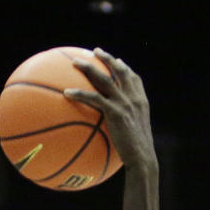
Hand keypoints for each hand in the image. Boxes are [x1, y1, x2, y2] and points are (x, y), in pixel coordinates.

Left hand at [64, 48, 156, 169]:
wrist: (142, 158)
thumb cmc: (137, 154)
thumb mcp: (135, 136)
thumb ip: (126, 126)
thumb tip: (115, 130)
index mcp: (141, 102)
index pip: (134, 79)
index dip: (124, 68)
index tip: (116, 61)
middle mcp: (134, 98)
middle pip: (120, 71)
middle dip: (107, 58)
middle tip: (95, 51)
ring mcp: (125, 104)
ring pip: (104, 79)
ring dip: (88, 68)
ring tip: (74, 62)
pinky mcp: (115, 112)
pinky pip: (94, 98)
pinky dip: (79, 93)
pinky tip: (66, 92)